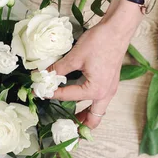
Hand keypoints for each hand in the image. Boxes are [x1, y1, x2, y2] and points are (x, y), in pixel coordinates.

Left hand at [49, 0, 141, 128]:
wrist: (118, 29)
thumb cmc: (99, 43)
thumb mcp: (75, 57)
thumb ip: (58, 69)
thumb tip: (43, 75)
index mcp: (95, 91)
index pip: (68, 96)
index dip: (51, 94)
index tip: (39, 92)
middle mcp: (105, 94)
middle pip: (93, 118)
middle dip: (80, 125)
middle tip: (65, 128)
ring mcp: (110, 89)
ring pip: (98, 110)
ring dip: (86, 116)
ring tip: (72, 118)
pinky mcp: (111, 82)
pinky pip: (100, 100)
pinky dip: (91, 104)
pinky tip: (80, 98)